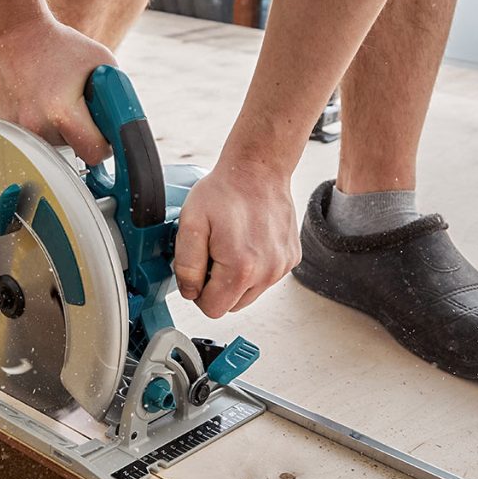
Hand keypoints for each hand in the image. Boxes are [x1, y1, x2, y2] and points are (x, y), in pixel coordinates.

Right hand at [0, 15, 115, 164]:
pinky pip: (33, 140)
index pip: (94, 154)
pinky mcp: (5, 127)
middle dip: (81, 138)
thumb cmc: (62, 45)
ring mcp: (17, 129)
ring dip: (60, 134)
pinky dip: (41, 128)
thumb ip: (118, 97)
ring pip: (52, 149)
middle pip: (73, 153)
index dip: (104, 145)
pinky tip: (39, 104)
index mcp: (62, 113)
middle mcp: (37, 126)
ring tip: (55, 103)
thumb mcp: (103, 63)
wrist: (16, 33)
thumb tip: (124, 128)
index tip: (103, 135)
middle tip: (78, 111)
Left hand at [173, 155, 300, 316]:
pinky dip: (254, 267)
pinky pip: (265, 278)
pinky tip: (246, 242)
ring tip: (229, 246)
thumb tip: (190, 292)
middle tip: (213, 253)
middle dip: (217, 286)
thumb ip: (186, 266)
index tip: (200, 268)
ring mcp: (282, 266)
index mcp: (242, 269)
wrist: (258, 169)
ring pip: (249, 294)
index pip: (213, 308)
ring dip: (236, 279)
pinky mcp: (291, 258)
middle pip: (232, 305)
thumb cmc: (224, 192)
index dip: (199, 292)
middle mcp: (268, 272)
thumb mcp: (190, 225)